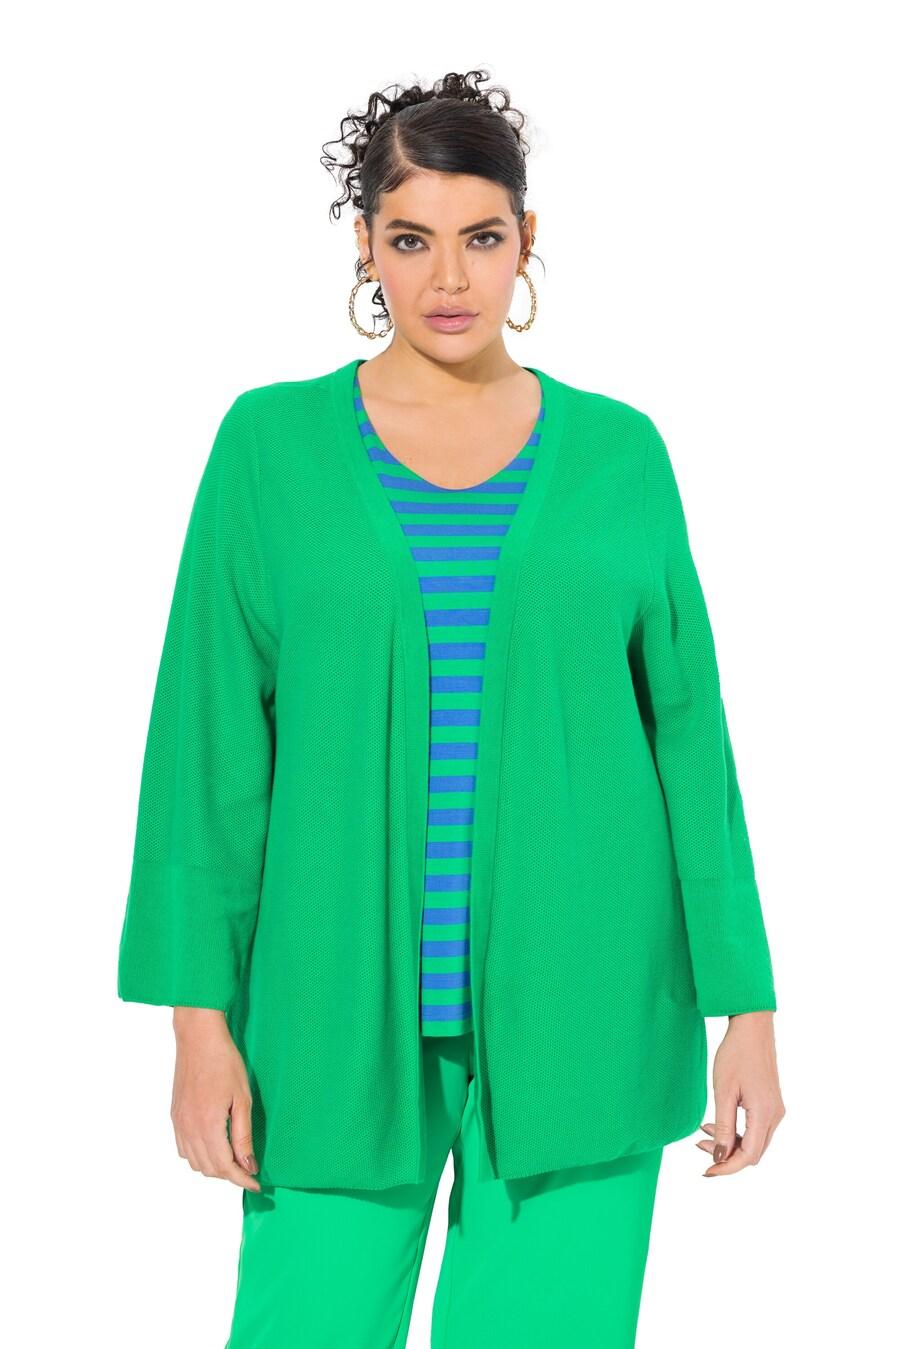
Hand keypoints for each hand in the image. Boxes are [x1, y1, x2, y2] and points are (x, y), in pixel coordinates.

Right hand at [170, 1007, 261, 1190]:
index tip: (257, 1184)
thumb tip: (249, 1165)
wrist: (198, 1038)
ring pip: (194, 1163)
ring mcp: (179, 1124)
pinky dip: (199, 1156)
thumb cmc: (224, 1062)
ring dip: (214, 1167)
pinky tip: (214, 1146)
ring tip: (234, 1159)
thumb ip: (243, 1136)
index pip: (225, 1167)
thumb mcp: (242, 1099)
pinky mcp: (175, 1116)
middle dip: (230, 1175)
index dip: (242, 1180)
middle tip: (249, 1169)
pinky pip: (184, 1150)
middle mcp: (189, 1129)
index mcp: (208, 1125)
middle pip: (209, 1169)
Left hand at [695, 1010, 785, 1176]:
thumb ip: (723, 1127)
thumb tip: (720, 1157)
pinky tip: (716, 1122)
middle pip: (753, 1152)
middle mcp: (776, 1115)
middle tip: (699, 1146)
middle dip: (727, 1156)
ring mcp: (776, 1109)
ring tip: (703, 1133)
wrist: (752, 1027)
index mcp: (765, 1113)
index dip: (728, 1168)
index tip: (707, 1172)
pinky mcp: (771, 1103)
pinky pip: (755, 1128)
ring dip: (730, 1143)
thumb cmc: (736, 1054)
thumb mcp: (723, 1092)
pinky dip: (736, 1132)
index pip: (749, 1156)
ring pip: (755, 1142)